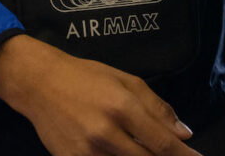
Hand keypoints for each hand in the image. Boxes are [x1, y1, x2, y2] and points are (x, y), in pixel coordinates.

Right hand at [0, 34, 200, 154]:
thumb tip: (184, 134)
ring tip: (145, 150)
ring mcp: (87, 153)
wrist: (39, 83)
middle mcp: (106, 133)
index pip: (162, 144)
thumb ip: (157, 108)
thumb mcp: (126, 81)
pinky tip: (122, 152)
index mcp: (122, 107)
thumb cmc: (86, 77)